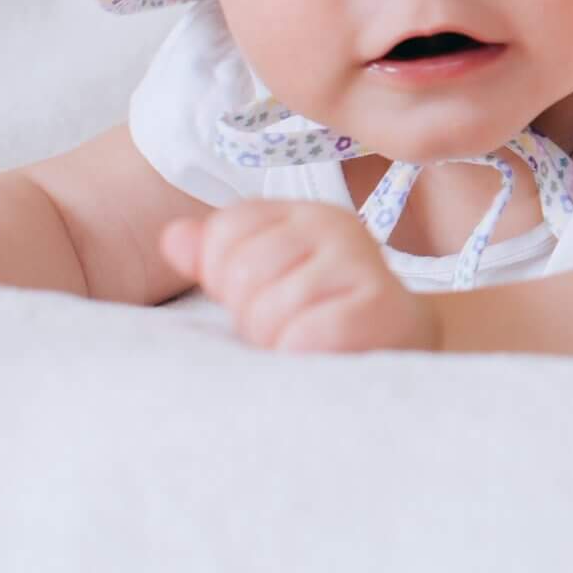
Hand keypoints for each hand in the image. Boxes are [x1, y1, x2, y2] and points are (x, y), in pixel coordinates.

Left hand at [160, 201, 437, 353]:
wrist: (400, 348)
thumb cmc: (320, 317)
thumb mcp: (264, 283)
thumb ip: (216, 258)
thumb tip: (171, 237)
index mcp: (302, 213)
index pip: (225, 230)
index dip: (222, 277)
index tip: (256, 298)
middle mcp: (336, 226)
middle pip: (244, 270)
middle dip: (251, 315)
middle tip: (284, 328)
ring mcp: (362, 263)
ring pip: (272, 307)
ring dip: (277, 341)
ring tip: (305, 342)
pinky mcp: (381, 308)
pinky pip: (306, 335)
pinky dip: (302, 357)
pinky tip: (322, 358)